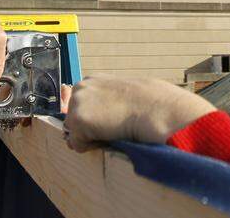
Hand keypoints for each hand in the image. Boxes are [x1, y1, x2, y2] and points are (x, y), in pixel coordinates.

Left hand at [63, 75, 214, 151]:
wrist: (156, 107)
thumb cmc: (145, 104)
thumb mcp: (120, 98)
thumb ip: (103, 106)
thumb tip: (92, 122)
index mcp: (91, 81)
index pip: (79, 108)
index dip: (93, 120)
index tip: (109, 120)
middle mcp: (80, 88)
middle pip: (73, 122)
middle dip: (90, 130)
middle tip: (114, 125)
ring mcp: (77, 103)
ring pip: (75, 134)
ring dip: (92, 138)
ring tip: (113, 129)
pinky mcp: (77, 119)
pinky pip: (78, 145)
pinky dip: (92, 147)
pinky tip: (110, 135)